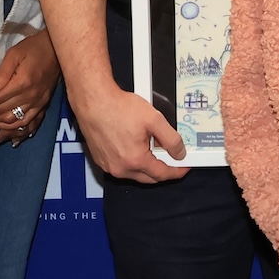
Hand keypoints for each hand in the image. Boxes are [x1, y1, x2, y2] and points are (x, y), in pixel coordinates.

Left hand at [0, 32, 60, 144]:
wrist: (57, 50)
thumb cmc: (34, 48)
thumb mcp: (15, 54)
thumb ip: (2, 73)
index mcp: (22, 83)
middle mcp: (31, 97)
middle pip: (3, 113)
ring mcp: (38, 104)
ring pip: (16, 123)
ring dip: (0, 125)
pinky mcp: (44, 106)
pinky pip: (31, 124)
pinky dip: (20, 133)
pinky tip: (12, 138)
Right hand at [65, 79, 188, 181]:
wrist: (93, 101)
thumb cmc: (117, 107)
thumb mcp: (154, 119)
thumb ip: (171, 139)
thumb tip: (180, 153)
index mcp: (135, 160)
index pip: (162, 174)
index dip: (177, 172)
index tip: (184, 167)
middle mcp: (120, 168)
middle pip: (149, 178)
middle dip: (162, 170)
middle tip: (172, 159)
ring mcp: (108, 166)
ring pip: (135, 173)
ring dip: (147, 165)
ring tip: (153, 148)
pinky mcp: (101, 160)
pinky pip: (122, 167)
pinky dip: (132, 161)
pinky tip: (136, 147)